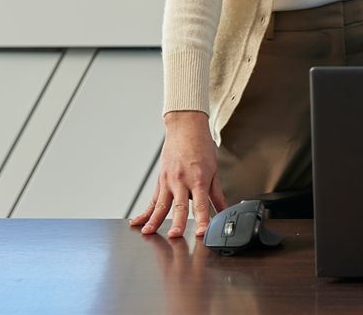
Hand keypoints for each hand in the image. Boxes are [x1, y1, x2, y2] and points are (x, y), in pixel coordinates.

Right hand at [129, 111, 226, 237]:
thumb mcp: (214, 170)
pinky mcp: (160, 181)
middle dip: (177, 222)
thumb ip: (217, 194)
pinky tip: (137, 222)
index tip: (202, 231)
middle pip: (179, 205)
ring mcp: (169, 181)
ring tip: (149, 232)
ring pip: (161, 204)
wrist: (186, 128)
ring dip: (154, 220)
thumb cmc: (201, 147)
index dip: (202, 219)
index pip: (201, 204)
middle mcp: (182, 181)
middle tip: (175, 235)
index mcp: (198, 179)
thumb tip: (225, 210)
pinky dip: (144, 212)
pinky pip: (153, 200)